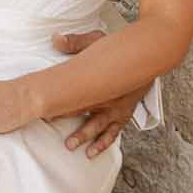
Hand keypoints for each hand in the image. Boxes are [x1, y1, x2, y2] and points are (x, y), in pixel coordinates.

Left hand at [53, 29, 148, 159]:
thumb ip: (77, 42)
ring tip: (71, 146)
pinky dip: (103, 142)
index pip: (76, 92)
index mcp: (102, 80)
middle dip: (66, 117)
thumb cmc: (121, 48)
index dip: (59, 99)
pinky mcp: (123, 115)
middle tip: (49, 123)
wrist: (149, 56)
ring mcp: (117, 109)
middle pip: (85, 109)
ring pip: (99, 126)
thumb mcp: (98, 40)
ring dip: (86, 136)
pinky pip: (113, 132)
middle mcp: (110, 97)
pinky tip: (92, 152)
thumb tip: (56, 39)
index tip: (43, 106)